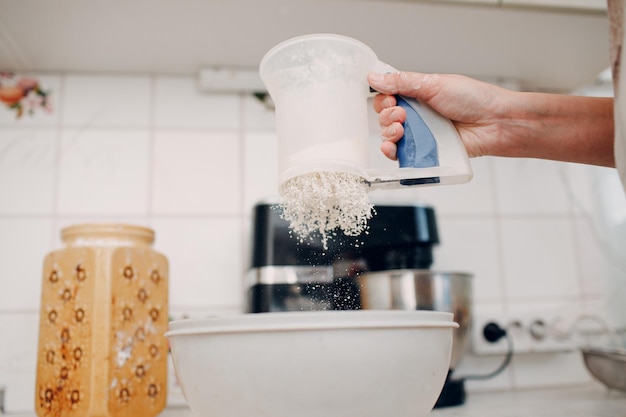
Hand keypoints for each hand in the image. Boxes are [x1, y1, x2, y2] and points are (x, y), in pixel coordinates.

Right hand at [368, 71, 514, 160]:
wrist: (495, 122)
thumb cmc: (473, 99)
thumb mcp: (434, 84)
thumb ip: (402, 82)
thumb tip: (374, 77)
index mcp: (418, 95)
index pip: (387, 97)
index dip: (384, 99)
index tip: (391, 99)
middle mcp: (417, 115)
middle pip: (385, 117)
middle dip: (387, 115)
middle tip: (401, 113)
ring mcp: (420, 135)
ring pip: (389, 136)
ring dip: (388, 132)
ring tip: (401, 128)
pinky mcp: (424, 152)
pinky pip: (400, 155)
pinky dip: (391, 151)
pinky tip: (392, 146)